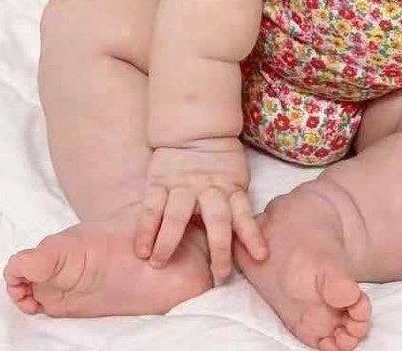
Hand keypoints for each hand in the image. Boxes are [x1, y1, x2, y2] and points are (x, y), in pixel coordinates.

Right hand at [136, 136, 267, 279]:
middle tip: (220, 274)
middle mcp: (208, 189)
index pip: (244, 214)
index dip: (253, 235)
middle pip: (216, 219)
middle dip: (219, 247)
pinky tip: (141, 249)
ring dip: (169, 239)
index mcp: (230, 188)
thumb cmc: (219, 161)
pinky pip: (151, 206)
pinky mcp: (160, 181)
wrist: (195, 127)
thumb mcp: (234, 177)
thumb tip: (243, 239)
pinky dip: (145, 228)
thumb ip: (234, 202)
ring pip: (177, 213)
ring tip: (159, 262)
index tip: (261, 256)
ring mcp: (183, 185)